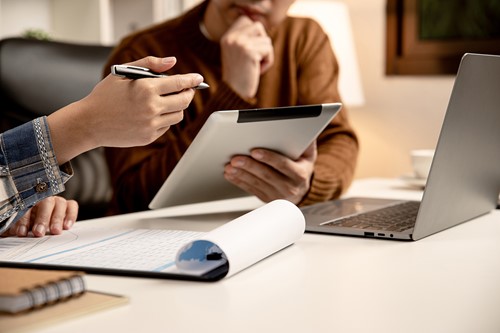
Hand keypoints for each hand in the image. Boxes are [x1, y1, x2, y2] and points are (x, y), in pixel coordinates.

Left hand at [1, 196, 77, 236]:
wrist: (42, 224)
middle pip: (45, 203)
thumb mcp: (22, 226)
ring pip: (60, 203)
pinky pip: (72, 206)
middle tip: (39, 232)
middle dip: (42, 219)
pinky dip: (71, 215)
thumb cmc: (30, 224)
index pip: (26, 206)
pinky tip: (67, 226)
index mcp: (29, 201)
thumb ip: (20, 227)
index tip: (22, 232)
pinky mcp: (69, 205)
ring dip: (57, 218)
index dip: (24, 220)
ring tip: (54, 231)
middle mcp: (44, 199)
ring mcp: (57, 201)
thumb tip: (18, 231)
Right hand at [48, 56, 204, 163]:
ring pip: (178, 115)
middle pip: (184, 101)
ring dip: (178, 107)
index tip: (199, 79)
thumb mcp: (123, 73)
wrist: (89, 123)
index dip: (192, 80)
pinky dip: (166, 118)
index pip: (179, 83)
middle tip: (187, 90)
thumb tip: (173, 61)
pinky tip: (157, 113)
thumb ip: (149, 64)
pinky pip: (166, 126)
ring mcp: (151, 124)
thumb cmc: (105, 95)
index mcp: (145, 88)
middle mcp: (151, 107)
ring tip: (171, 101)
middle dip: (188, 93)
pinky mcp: (149, 137)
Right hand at [220, 15, 273, 98]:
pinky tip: (258, 70)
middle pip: (258, 26)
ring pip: (266, 39)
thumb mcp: (238, 53)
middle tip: (255, 57)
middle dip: (261, 42)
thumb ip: (245, 38)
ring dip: (266, 54)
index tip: (251, 50)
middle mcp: (232, 38)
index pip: (245, 20)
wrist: (235, 93)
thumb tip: (260, 27)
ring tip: (256, 65)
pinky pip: (269, 50)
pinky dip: (268, 62)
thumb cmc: (240, 75)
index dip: (254, 34)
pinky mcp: (250, 52)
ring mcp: (240, 44)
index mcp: (227, 37)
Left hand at [224, 142, 316, 204]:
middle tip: (235, 158)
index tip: (254, 151)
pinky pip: (251, 190)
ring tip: (230, 166)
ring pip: (256, 184)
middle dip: (250, 166)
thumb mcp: (308, 154)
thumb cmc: (302, 167)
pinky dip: (239, 182)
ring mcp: (277, 196)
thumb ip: (306, 141)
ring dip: (241, 174)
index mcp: (300, 174)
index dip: (269, 158)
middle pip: (266, 175)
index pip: (283, 165)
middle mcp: (290, 188)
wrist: (301, 190)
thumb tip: (302, 124)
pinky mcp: (267, 199)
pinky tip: (231, 174)